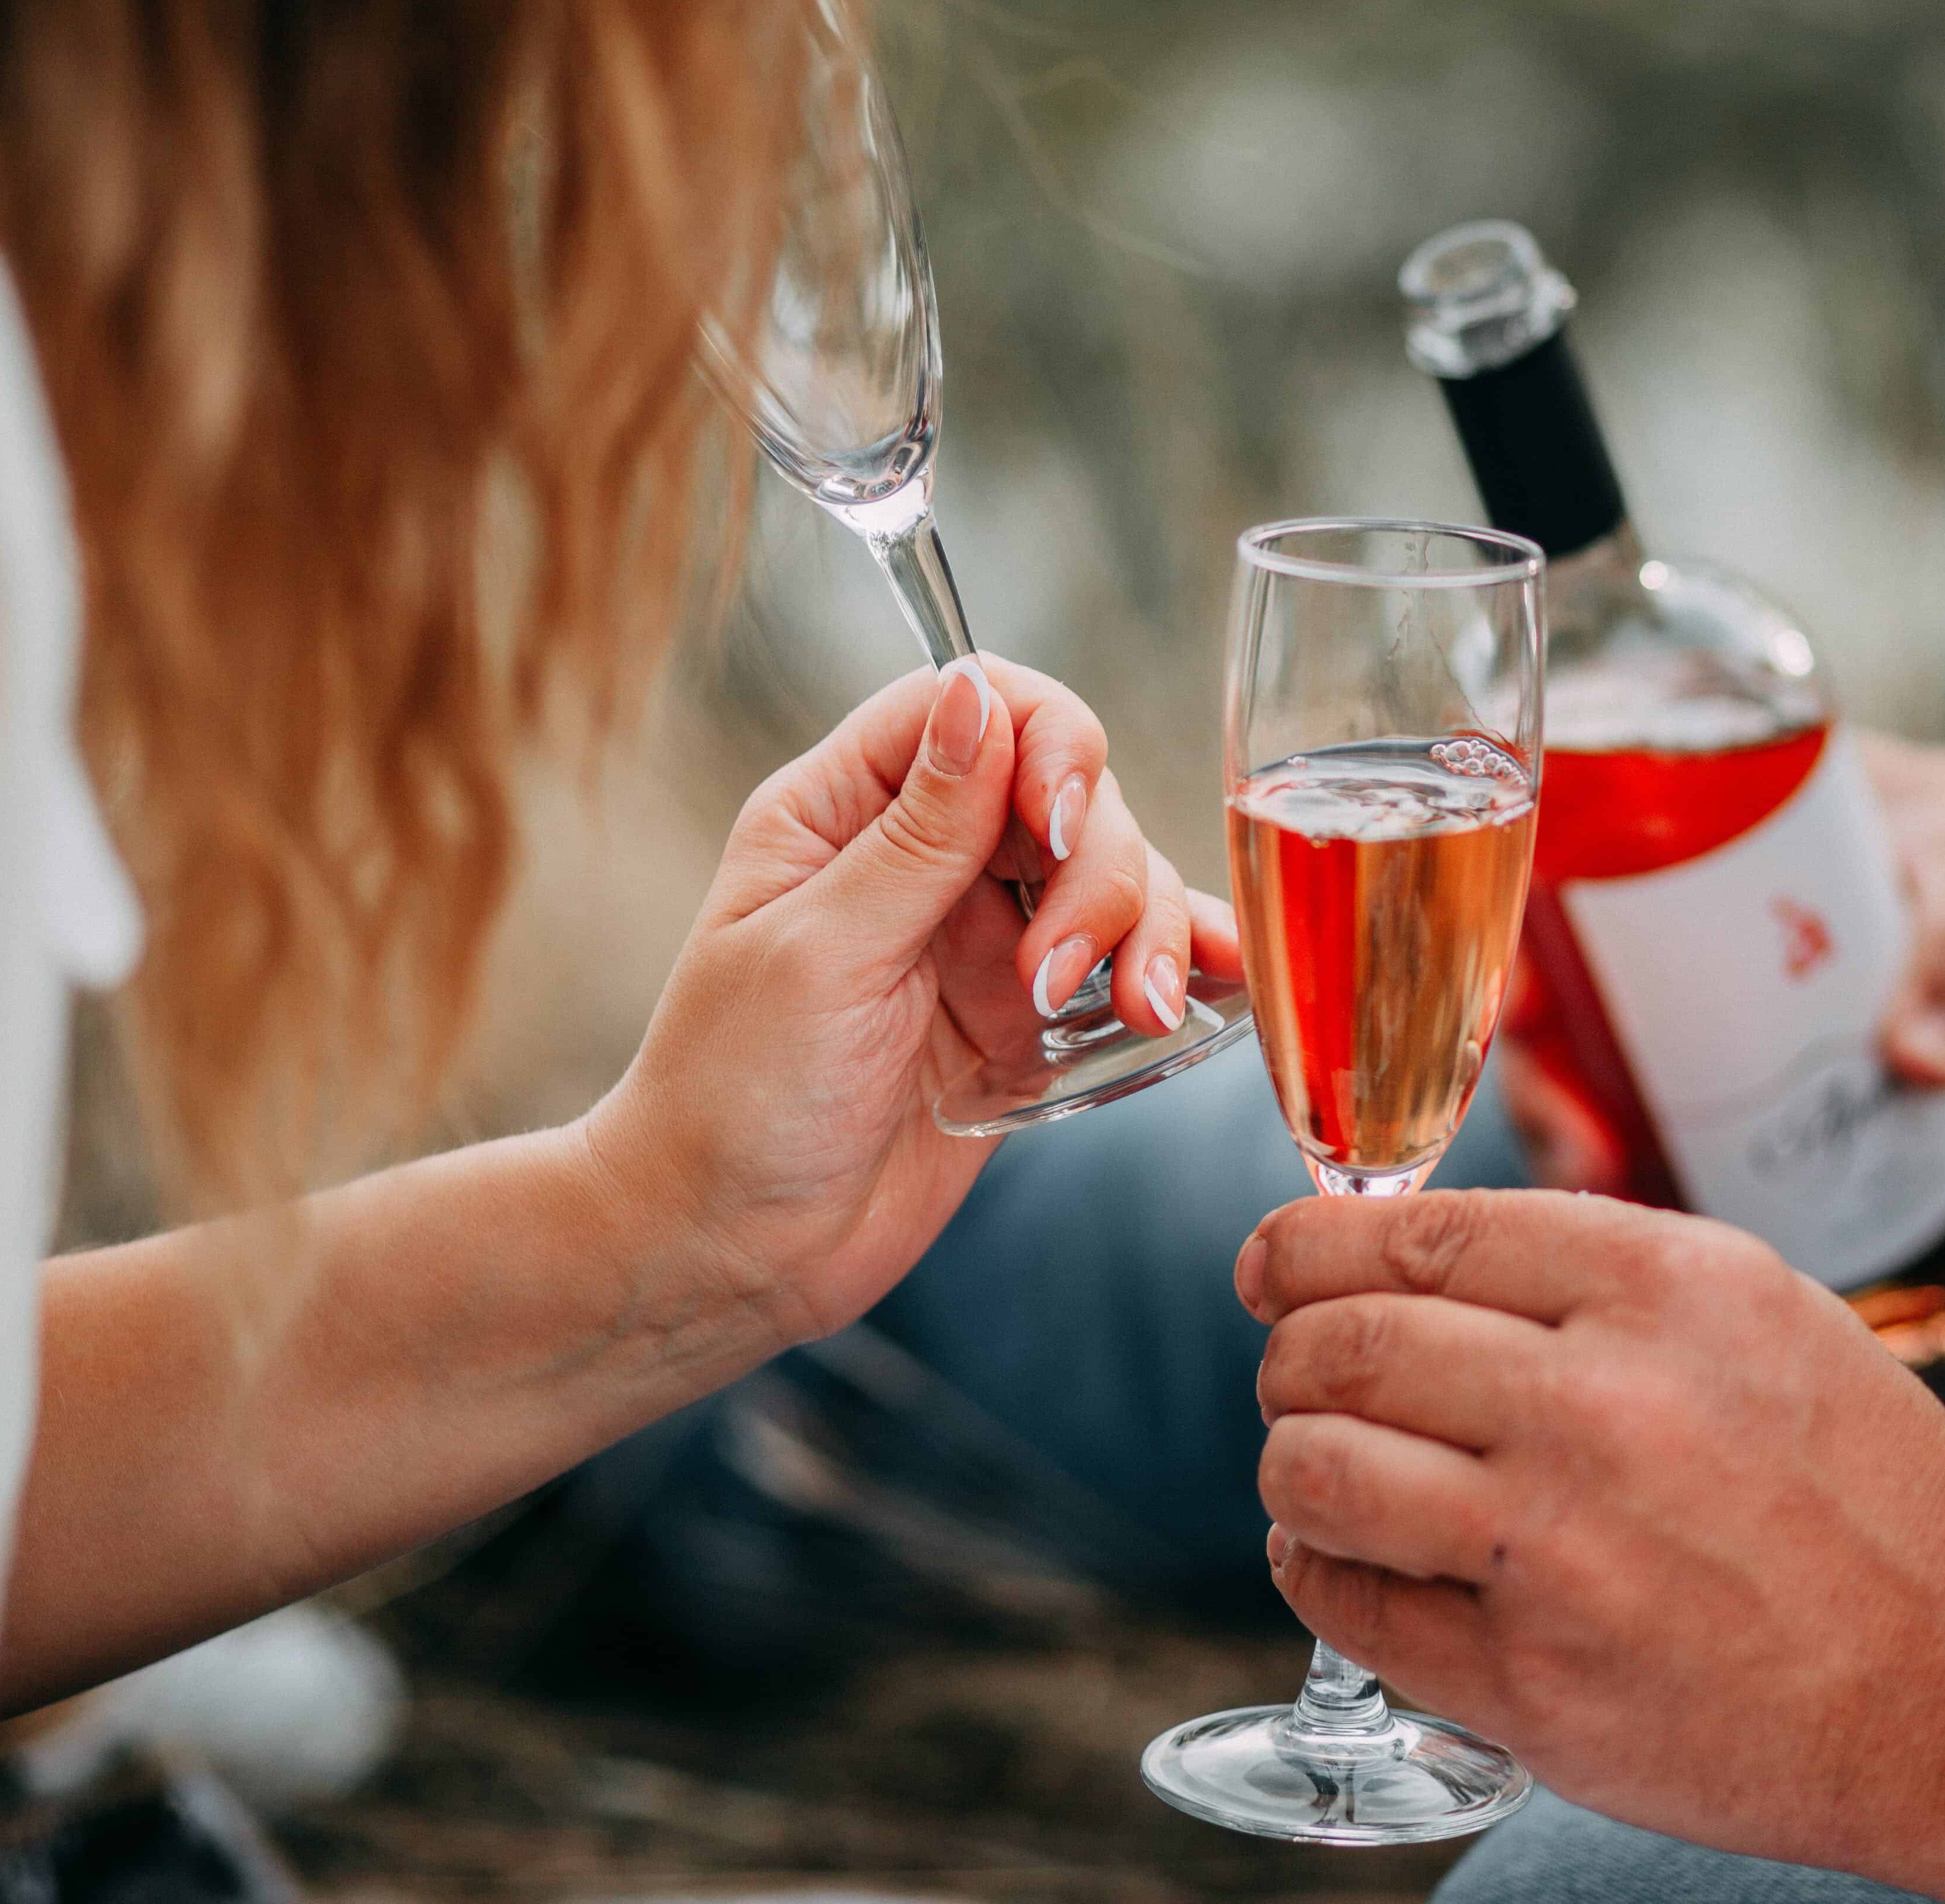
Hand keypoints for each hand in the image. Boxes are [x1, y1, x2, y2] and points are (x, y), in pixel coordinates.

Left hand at [585, 656, 1237, 1347]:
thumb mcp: (817, 954)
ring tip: (1133, 1014)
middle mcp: (925, 858)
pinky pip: (1129, 964)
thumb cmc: (731, 1099)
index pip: (975, 704)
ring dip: (1147, 931)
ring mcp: (983, 938)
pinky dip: (1183, 967)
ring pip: (1116, 877)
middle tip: (1059, 975)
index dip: (1044, 740)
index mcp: (844, 812)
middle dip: (1099, 871)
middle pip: (1069, 791)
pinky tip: (1215, 987)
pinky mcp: (1030, 1019)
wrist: (730, 1251)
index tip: (1054, 826)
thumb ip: (916, 833)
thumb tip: (977, 693)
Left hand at [1239, 1188, 1944, 1903]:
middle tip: (1297, 1373)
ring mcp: (1559, 1550)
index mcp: (1666, 1290)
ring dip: (1290, 1461)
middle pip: (1344, 1344)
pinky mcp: (1532, 1685)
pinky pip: (1349, 1604)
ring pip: (1316, 1468)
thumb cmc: (1869, 1494)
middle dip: (1292, 1354)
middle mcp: (1603, 1405)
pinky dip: (1317, 1571)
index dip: (1308, 1245)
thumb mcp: (1761, 1316)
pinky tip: (1342, 1558)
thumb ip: (1596, 1278)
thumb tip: (1411, 1259)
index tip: (1275, 1263)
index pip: (1416, 1235)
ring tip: (1317, 1469)